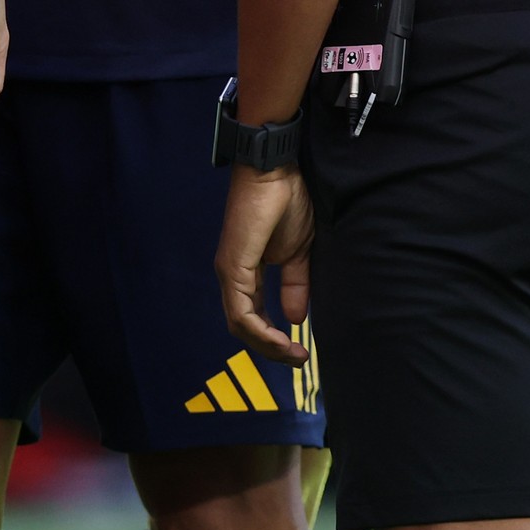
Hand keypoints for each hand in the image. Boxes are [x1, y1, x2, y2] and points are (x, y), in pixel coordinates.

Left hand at [216, 166, 315, 360]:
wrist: (277, 170)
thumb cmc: (287, 202)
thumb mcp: (299, 254)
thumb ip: (296, 286)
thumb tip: (296, 320)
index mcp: (246, 273)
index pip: (253, 318)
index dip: (275, 339)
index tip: (301, 352)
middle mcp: (232, 276)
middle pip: (244, 328)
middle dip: (271, 349)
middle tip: (298, 359)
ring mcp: (229, 272)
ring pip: (240, 325)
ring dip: (267, 345)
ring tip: (293, 354)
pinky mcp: (232, 266)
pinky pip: (241, 310)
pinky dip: (260, 330)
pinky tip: (282, 339)